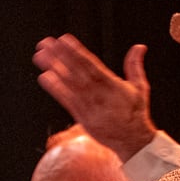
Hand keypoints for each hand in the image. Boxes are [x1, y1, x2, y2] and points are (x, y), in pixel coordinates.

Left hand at [32, 36, 156, 161]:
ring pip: (69, 85)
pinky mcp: (83, 118)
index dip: (77, 52)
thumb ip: (135, 66)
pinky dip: (56, 90)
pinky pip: (67, 102)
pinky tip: (45, 77)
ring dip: (53, 69)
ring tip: (39, 56)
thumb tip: (140, 46)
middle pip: (77, 72)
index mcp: (113, 86)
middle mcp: (100, 96)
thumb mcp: (140, 87)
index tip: (64, 39)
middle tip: (44, 43)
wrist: (133, 141)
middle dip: (60, 57)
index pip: (92, 65)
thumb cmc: (136, 112)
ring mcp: (90, 108)